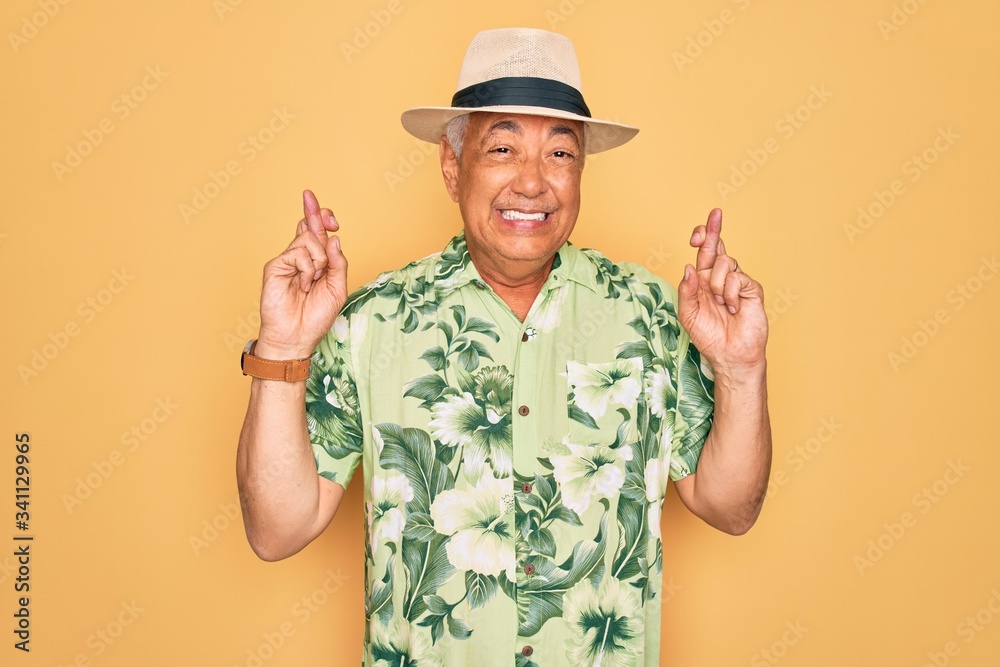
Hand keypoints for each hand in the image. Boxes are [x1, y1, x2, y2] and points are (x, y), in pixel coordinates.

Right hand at [255, 190, 347, 359]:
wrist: (296, 336)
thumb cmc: (316, 317)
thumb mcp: (337, 288)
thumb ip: (339, 263)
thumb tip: (334, 238)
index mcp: (317, 261)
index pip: (319, 232)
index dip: (324, 219)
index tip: (334, 221)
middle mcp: (301, 258)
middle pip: (308, 225)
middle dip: (316, 211)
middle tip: (314, 201)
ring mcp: (287, 261)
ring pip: (308, 238)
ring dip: (319, 259)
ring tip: (313, 281)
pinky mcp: (275, 266)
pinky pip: (297, 253)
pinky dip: (307, 269)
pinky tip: (303, 284)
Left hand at [677, 208, 766, 374]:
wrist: (730, 354)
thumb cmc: (708, 336)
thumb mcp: (688, 314)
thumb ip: (687, 290)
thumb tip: (689, 266)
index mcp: (703, 281)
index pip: (704, 253)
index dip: (702, 239)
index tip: (696, 233)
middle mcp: (721, 278)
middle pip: (717, 247)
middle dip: (714, 229)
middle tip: (715, 213)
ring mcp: (737, 282)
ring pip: (725, 263)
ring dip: (718, 284)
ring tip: (722, 304)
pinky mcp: (752, 289)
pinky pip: (738, 278)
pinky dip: (731, 294)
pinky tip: (734, 308)